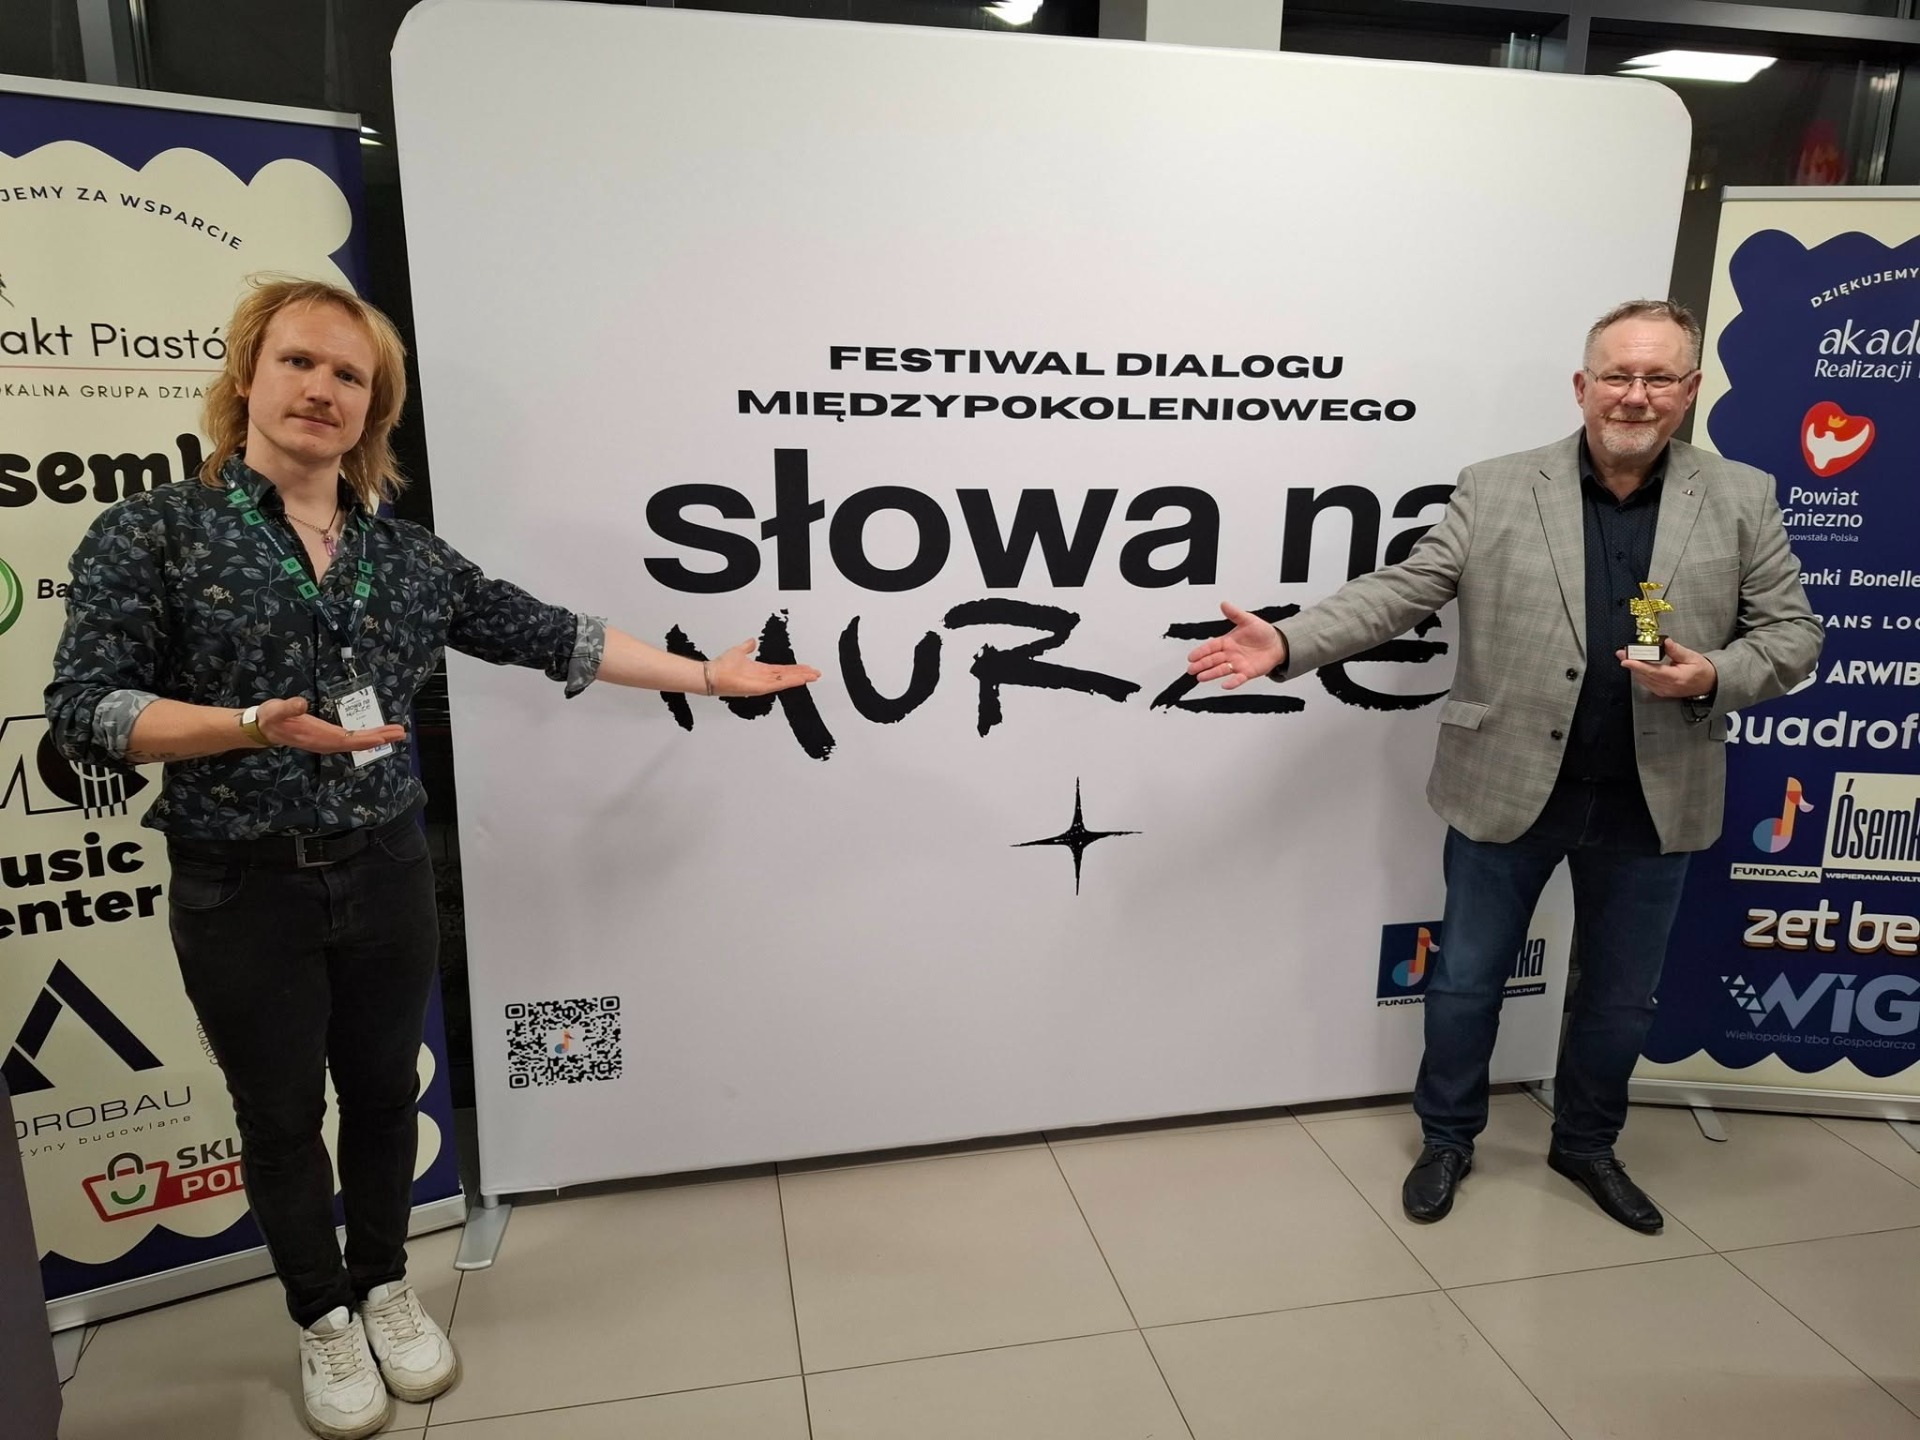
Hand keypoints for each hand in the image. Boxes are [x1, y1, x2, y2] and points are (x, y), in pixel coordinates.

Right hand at [255, 697, 406, 752]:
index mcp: (317, 736)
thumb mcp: (275, 710)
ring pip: (356, 741)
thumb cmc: (270, 718)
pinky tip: (378, 734)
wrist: (263, 728)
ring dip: (377, 737)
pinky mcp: (328, 737)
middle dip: (379, 738)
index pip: (345, 740)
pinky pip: (352, 738)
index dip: (365, 739)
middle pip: (357, 742)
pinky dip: (367, 736)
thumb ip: (287, 708)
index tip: (383, 737)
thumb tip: (301, 704)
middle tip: (401, 733)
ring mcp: (328, 741)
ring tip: (397, 733)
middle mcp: (326, 742)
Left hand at [707, 638, 821, 696]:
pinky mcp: (760, 688)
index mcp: (760, 670)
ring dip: (800, 678)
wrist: (712, 675)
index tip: (806, 667)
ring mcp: (762, 684)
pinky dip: (790, 681)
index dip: (795, 669)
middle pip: (787, 676)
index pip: (782, 670)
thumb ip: (747, 647)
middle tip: (816, 673)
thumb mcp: (738, 651)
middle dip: (802, 674)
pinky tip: (800, 679)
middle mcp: (763, 678)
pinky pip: (778, 684)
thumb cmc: (721, 666)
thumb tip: (752, 641)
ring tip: (813, 676)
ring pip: (786, 680)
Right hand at [1186, 601, 1286, 689]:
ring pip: (1221, 670)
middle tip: (1191, 669)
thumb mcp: (1248, 620)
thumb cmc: (1262, 632)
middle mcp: (1230, 654)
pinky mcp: (1247, 673)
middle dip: (1201, 664)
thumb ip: (1235, 614)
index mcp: (1227, 642)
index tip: (1191, 656)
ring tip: (1200, 677)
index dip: (1201, 651)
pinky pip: (1238, 679)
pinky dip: (1232, 682)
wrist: (1277, 644)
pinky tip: (1225, 685)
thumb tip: (1224, 604)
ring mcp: (1237, 664)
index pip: (1211, 647)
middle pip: (1212, 660)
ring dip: (1211, 674)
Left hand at [1617, 639, 1716, 699]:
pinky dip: (1640, 674)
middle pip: (1644, 676)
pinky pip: (1646, 683)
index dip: (1637, 666)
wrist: (1709, 684)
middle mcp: (1668, 687)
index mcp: (1676, 678)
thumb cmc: (1702, 670)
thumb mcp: (1692, 656)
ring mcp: (1663, 691)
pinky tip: (1635, 666)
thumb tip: (1665, 642)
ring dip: (1634, 668)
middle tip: (1622, 653)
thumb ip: (1676, 650)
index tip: (1626, 660)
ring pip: (1643, 680)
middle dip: (1631, 664)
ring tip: (1626, 656)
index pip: (1653, 671)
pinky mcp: (1661, 692)